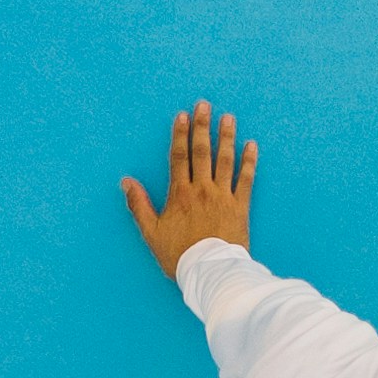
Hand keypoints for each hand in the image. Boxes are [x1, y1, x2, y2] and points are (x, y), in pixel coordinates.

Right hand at [122, 99, 256, 280]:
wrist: (209, 272)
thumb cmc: (179, 256)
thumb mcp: (151, 233)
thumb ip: (139, 205)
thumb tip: (126, 182)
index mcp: (180, 194)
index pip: (179, 157)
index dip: (180, 134)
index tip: (183, 116)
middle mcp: (202, 189)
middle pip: (201, 152)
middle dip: (202, 126)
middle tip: (205, 105)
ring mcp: (222, 196)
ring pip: (225, 160)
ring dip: (226, 137)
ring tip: (228, 118)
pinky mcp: (240, 207)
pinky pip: (246, 180)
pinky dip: (249, 162)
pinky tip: (251, 146)